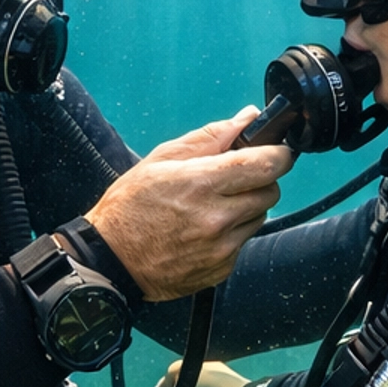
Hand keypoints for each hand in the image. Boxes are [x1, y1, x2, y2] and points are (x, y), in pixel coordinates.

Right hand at [87, 113, 290, 302]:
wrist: (110, 259)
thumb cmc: (130, 205)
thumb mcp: (162, 159)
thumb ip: (212, 136)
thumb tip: (247, 118)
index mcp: (201, 183)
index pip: (267, 164)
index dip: (277, 154)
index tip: (273, 152)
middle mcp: (216, 218)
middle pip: (271, 191)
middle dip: (260, 180)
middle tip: (233, 180)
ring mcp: (221, 247)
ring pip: (260, 216)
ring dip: (246, 207)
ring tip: (212, 206)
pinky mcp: (221, 268)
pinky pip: (244, 241)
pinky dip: (232, 233)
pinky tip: (204, 230)